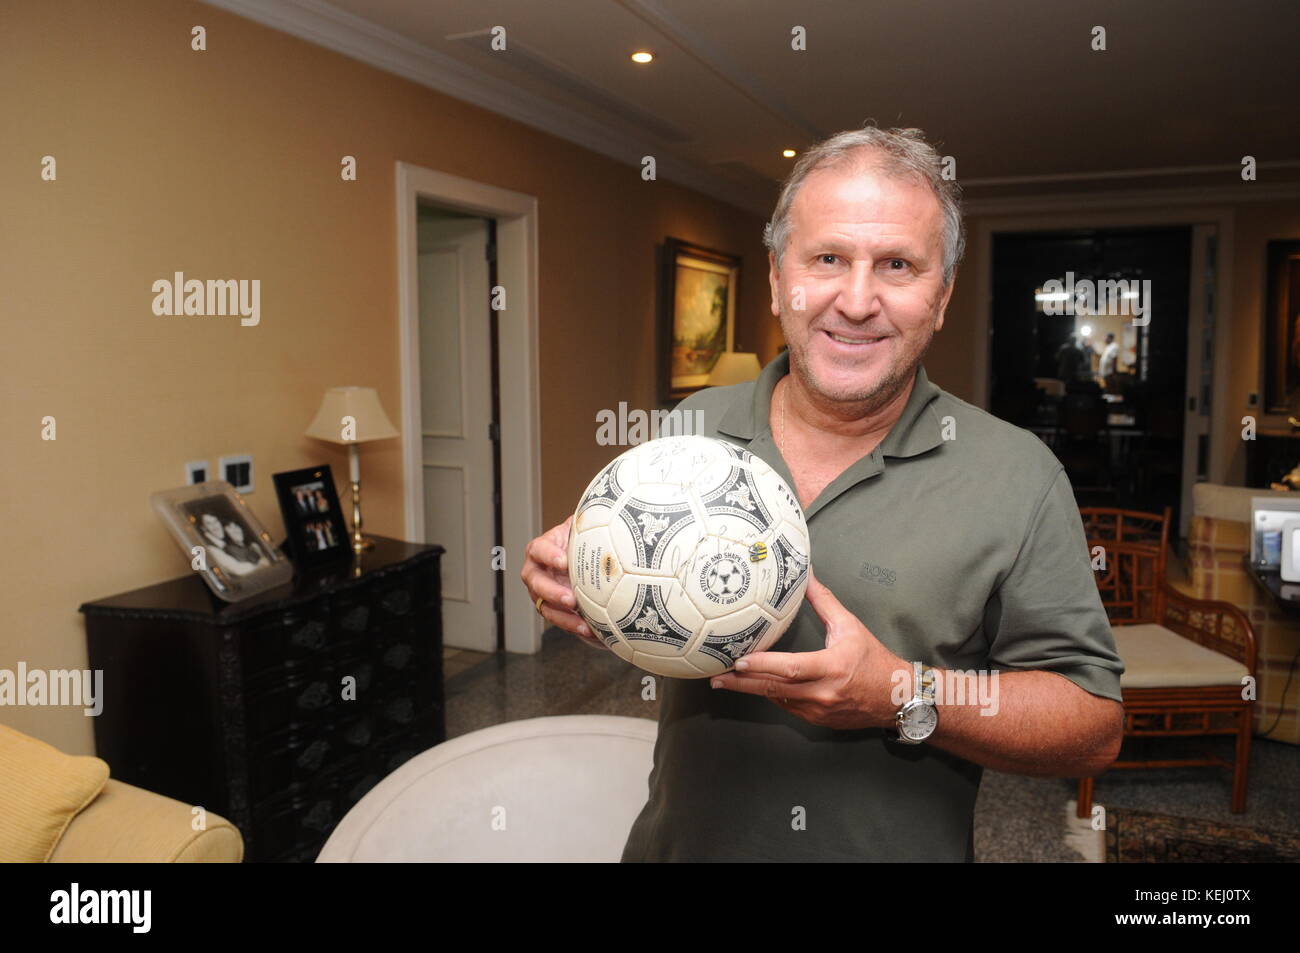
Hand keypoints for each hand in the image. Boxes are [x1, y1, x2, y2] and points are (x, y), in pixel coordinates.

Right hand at [520, 515, 605, 650]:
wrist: (589, 559)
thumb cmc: (585, 539)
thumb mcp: (585, 526)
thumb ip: (589, 519)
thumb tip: (611, 505)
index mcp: (543, 549)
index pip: (538, 549)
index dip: (548, 555)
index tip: (564, 562)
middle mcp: (538, 571)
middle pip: (535, 583)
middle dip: (552, 592)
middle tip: (572, 599)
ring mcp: (544, 593)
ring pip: (546, 608)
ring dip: (564, 617)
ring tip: (583, 625)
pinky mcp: (556, 610)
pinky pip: (562, 621)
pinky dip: (575, 627)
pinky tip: (593, 633)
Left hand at [708, 568, 909, 728]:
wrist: (897, 698)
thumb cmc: (874, 660)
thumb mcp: (850, 627)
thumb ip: (825, 603)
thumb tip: (807, 577)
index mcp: (832, 667)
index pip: (792, 668)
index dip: (764, 665)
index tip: (739, 661)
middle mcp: (823, 692)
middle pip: (774, 688)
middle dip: (742, 683)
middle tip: (717, 677)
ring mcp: (819, 710)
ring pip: (778, 699)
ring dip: (752, 690)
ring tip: (726, 681)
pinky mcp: (817, 720)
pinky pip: (788, 707)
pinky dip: (771, 695)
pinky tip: (755, 686)